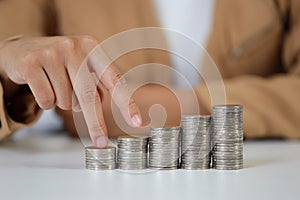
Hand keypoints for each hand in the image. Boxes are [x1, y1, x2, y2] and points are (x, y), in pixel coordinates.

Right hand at [0, 36, 141, 146]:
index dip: (126, 103)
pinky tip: (42, 86)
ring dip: (64, 103)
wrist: (22, 50)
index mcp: (92, 47)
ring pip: (67, 101)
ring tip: (56, 86)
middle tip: (100, 142)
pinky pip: (47, 101)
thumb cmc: (60, 63)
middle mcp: (74, 47)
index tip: (137, 121)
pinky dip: (46, 102)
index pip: (114, 80)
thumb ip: (96, 84)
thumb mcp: (81, 67)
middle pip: (89, 97)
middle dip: (95, 124)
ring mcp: (52, 53)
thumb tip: (103, 107)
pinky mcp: (32, 63)